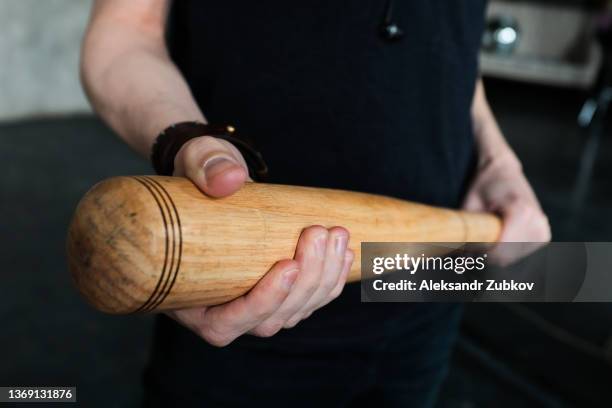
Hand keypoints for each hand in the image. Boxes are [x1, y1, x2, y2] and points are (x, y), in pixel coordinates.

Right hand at [168, 135, 353, 345]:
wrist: (213, 174)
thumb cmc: (197, 171)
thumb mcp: (195, 159)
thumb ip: (206, 167)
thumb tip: (230, 178)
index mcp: (186, 293)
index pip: (223, 323)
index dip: (261, 303)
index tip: (288, 265)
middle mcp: (218, 307)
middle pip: (268, 321)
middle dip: (304, 282)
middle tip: (318, 233)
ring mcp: (250, 303)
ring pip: (294, 313)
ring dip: (323, 279)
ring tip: (337, 235)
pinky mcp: (276, 291)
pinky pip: (307, 301)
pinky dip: (331, 281)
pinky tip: (344, 252)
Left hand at [462, 152, 550, 264]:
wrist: (502, 170)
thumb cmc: (484, 185)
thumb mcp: (470, 204)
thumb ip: (468, 231)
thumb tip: (462, 261)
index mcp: (521, 212)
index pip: (502, 248)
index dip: (481, 253)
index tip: (467, 248)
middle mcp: (537, 221)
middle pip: (506, 256)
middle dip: (485, 253)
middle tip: (473, 239)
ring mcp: (543, 229)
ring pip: (511, 258)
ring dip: (495, 252)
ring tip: (487, 231)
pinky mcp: (543, 235)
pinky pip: (518, 253)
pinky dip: (505, 249)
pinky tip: (498, 234)